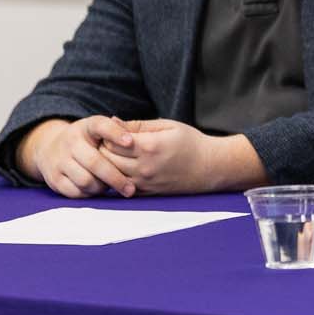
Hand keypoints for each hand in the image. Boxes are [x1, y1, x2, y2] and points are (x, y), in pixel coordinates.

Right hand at [19, 116, 136, 198]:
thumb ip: (117, 132)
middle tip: (130, 189)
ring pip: (85, 181)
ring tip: (112, 187)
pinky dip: (89, 194)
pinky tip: (97, 189)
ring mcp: (60, 160)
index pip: (101, 126)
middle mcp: (71, 141)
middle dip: (115, 178)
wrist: (51, 147)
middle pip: (95, 162)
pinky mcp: (54, 179)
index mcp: (87, 126)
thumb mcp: (100, 130)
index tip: (130, 142)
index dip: (116, 133)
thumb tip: (132, 141)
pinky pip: (76, 192)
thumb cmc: (87, 140)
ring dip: (102, 187)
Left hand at [100, 119, 265, 194]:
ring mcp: (145, 183)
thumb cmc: (190, 142)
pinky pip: (121, 187)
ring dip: (108, 166)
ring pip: (111, 175)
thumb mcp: (167, 126)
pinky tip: (122, 169)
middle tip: (107, 142)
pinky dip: (116, 178)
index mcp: (149, 146)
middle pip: (107, 160)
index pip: (111, 142)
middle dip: (103, 150)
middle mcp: (144, 167)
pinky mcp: (146, 193)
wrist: (209, 168)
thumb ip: (138, 125)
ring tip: (113, 155)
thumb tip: (112, 121)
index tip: (110, 131)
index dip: (106, 135)